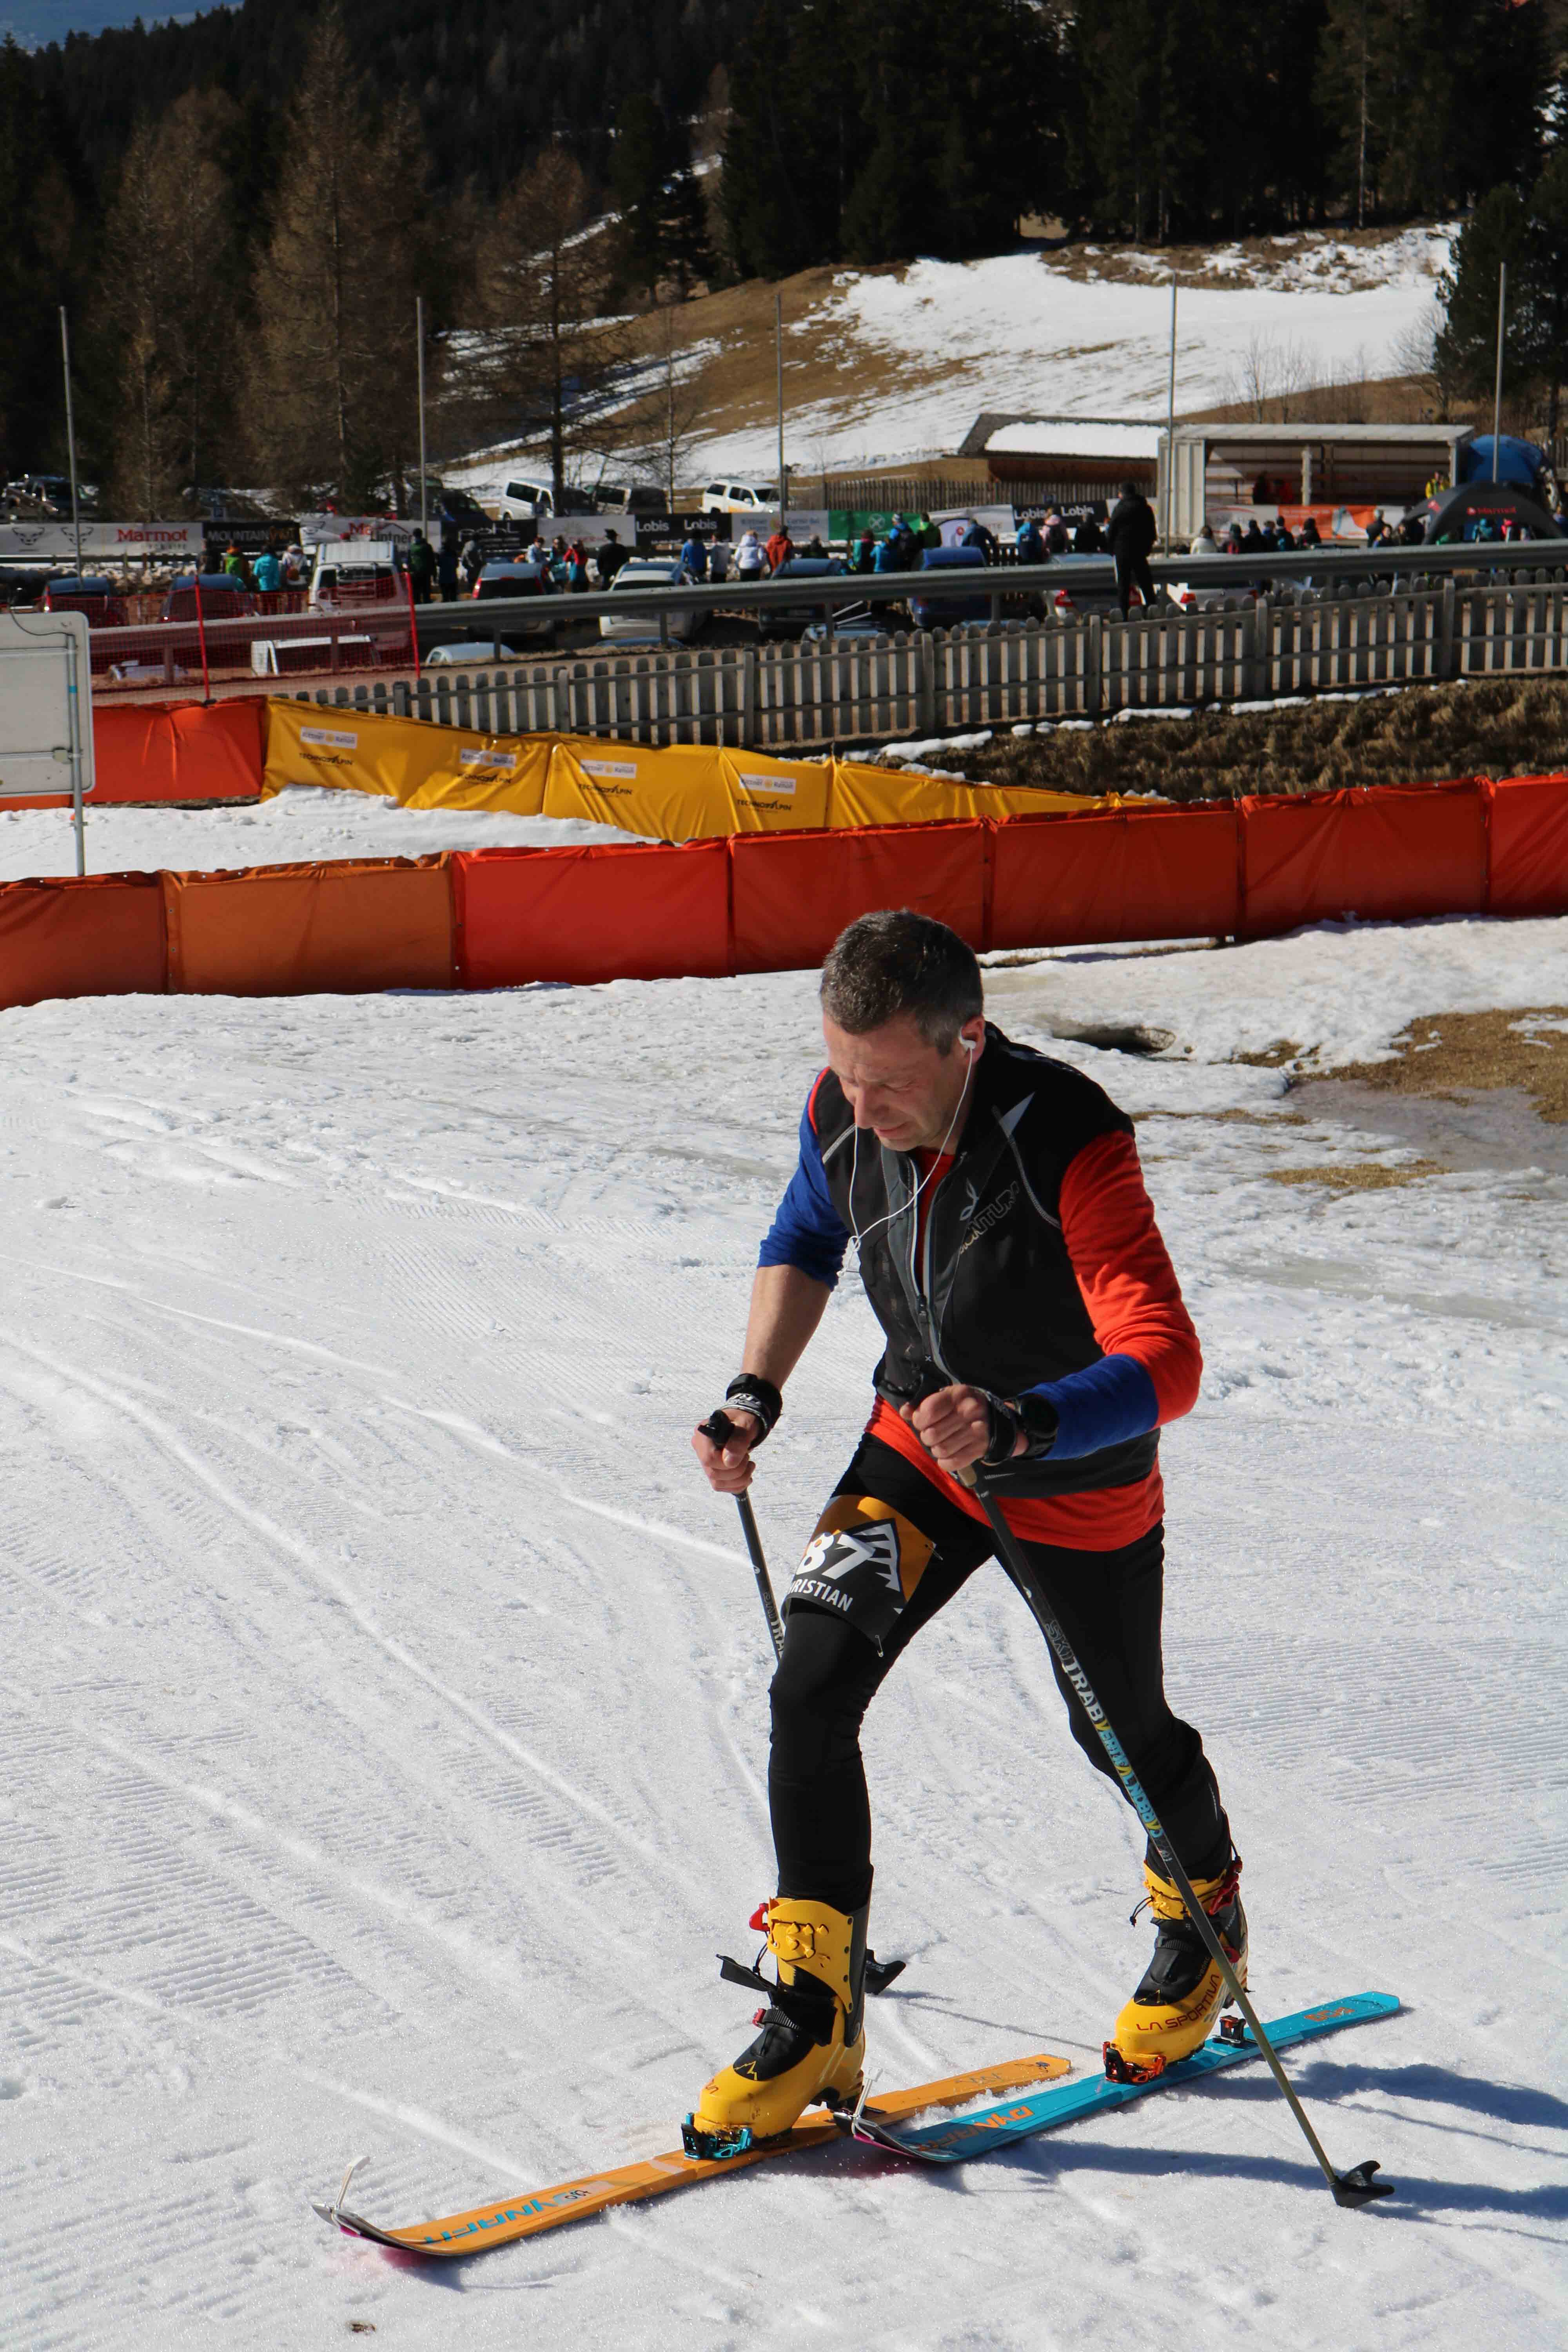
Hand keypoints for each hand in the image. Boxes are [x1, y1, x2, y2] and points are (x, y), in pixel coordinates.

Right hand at [693, 1408, 761, 1494]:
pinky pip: (721, 1486)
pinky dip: (737, 1485)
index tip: (744, 1454)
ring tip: (750, 1465)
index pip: (708, 1458)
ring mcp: (705, 1462)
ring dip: (739, 1479)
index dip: (727, 1463)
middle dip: (737, 1471)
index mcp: (703, 1435)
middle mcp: (700, 1449)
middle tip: (748, 1458)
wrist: (743, 1424)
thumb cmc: (742, 1420)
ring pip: (717, 1483)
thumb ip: (738, 1441)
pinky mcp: (713, 1471)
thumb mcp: (744, 1425)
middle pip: (713, 1473)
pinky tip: (746, 1475)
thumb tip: (729, 1462)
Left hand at [902, 1386, 1022, 1475]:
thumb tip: (905, 1411)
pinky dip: (945, 1461)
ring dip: (936, 1449)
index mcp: (958, 1395)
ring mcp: (976, 1431)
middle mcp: (969, 1411)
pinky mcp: (980, 1449)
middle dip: (926, 1437)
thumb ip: (923, 1403)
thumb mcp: (947, 1397)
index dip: (919, 1419)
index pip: (929, 1410)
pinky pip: (952, 1463)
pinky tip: (948, 1453)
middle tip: (932, 1434)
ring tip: (941, 1443)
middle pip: (931, 1434)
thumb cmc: (964, 1406)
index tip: (921, 1421)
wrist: (997, 1420)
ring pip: (940, 1450)